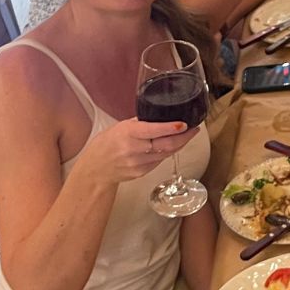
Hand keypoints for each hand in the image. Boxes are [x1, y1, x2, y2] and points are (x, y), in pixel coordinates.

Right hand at [79, 119, 200, 185]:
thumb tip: (163, 117)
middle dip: (184, 137)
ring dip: (180, 144)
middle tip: (194, 129)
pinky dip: (168, 152)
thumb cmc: (106, 144)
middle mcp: (133, 149)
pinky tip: (172, 146)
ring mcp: (138, 163)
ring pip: (166, 153)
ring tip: (188, 135)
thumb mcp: (121, 126)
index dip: (171, 128)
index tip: (185, 124)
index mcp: (128, 134)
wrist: (95, 170)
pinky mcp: (142, 173)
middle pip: (166, 145)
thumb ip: (141, 123)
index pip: (153, 131)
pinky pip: (160, 161)